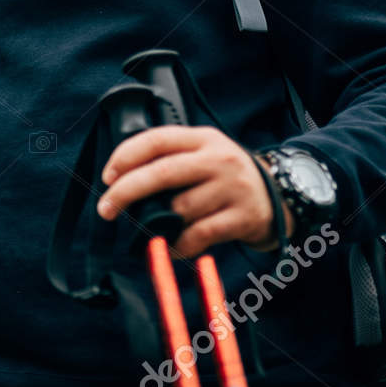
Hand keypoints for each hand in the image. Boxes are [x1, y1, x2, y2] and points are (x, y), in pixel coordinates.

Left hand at [93, 126, 293, 259]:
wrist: (279, 196)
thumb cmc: (225, 177)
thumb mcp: (202, 155)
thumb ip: (168, 160)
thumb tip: (119, 185)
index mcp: (202, 139)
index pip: (156, 139)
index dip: (125, 157)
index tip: (107, 177)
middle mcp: (218, 159)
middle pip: (162, 173)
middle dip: (125, 192)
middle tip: (106, 209)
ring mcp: (233, 188)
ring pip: (179, 208)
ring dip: (155, 224)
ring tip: (149, 230)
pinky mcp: (242, 217)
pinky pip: (198, 234)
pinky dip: (177, 245)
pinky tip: (170, 247)